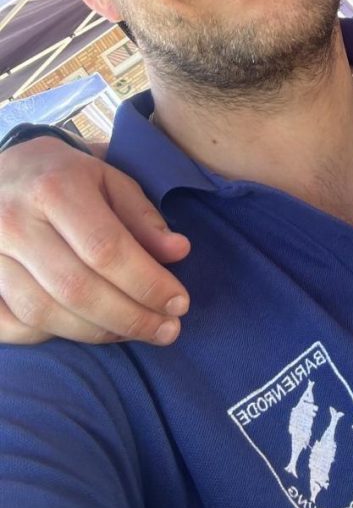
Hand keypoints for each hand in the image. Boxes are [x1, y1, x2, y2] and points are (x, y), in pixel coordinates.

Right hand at [0, 137, 190, 343]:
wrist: (0, 171)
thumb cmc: (63, 176)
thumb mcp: (108, 178)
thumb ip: (143, 216)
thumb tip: (179, 253)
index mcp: (54, 188)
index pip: (106, 248)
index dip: (147, 282)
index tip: (180, 303)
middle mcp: (13, 222)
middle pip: (77, 288)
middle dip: (130, 317)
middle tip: (167, 330)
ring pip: (44, 313)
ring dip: (98, 332)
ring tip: (135, 332)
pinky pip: (12, 325)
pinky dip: (50, 336)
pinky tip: (86, 329)